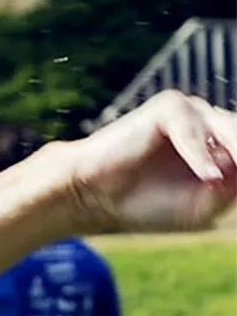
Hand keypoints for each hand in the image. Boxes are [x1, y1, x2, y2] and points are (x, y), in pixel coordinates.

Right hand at [67, 91, 235, 233]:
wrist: (93, 198)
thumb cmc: (141, 205)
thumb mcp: (200, 207)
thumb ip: (230, 189)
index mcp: (217, 146)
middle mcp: (208, 125)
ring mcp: (191, 113)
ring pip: (229, 128)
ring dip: (235, 154)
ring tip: (223, 181)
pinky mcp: (169, 108)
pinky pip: (194, 129)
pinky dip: (201, 154)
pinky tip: (208, 177)